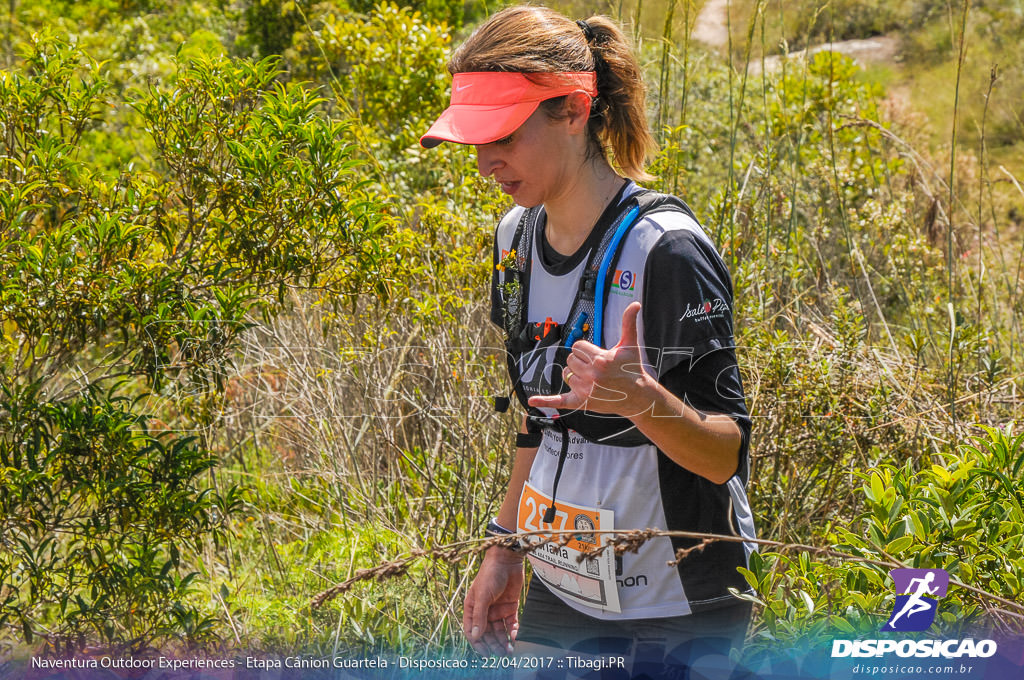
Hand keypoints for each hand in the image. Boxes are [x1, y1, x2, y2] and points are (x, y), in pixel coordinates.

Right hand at [463, 547, 524, 655]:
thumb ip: (480, 616)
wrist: (507, 560)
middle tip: (501, 654)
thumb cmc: (490, 574)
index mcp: (473, 608)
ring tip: (510, 650)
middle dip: (494, 645)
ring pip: (500, 631)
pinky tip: (516, 636)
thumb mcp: (482, 595)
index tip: (486, 654)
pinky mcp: (510, 606)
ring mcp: (497, 609)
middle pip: (488, 633)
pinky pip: (511, 623)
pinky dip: (513, 631)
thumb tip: (476, 636)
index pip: (472, 631)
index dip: (478, 644)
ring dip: (504, 641)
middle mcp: (484, 611)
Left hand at [528, 301, 651, 415]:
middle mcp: (592, 374)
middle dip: (582, 361)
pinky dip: (546, 401)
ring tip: (594, 380)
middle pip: (570, 360)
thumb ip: (629, 323)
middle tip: (598, 368)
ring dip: (576, 375)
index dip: (586, 350)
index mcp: (600, 359)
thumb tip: (635, 304)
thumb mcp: (630, 345)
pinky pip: (559, 400)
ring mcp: (586, 390)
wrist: (638, 396)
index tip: (598, 356)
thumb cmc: (632, 369)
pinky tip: (532, 399)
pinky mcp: (582, 402)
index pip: (577, 347)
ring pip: (566, 374)